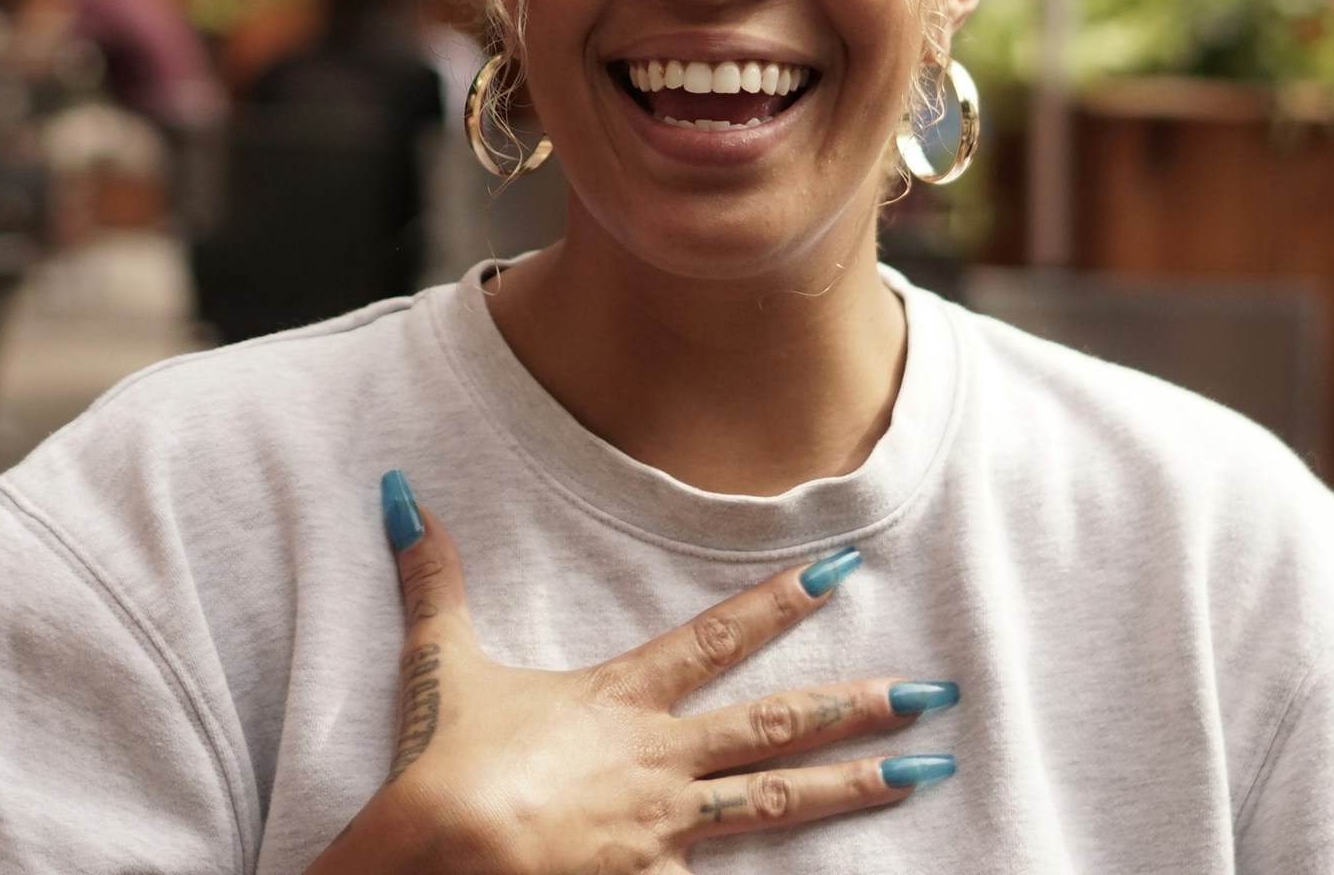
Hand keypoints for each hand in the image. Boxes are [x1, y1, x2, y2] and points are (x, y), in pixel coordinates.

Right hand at [308, 471, 956, 874]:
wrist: (445, 855)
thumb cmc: (443, 762)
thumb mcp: (438, 664)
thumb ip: (433, 582)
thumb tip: (404, 494)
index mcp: (618, 702)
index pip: (715, 640)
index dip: (780, 602)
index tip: (842, 571)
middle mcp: (659, 762)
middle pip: (776, 727)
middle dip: (858, 706)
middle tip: (930, 693)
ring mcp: (665, 833)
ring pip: (778, 805)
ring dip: (856, 787)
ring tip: (924, 774)